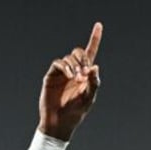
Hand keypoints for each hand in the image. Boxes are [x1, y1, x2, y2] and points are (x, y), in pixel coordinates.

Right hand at [38, 22, 102, 139]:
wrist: (60, 123)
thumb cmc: (76, 113)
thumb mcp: (89, 98)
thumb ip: (94, 83)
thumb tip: (95, 66)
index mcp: (85, 75)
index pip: (90, 54)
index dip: (94, 39)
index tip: (99, 25)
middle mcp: (73, 71)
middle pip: (79, 53)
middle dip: (84, 58)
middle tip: (85, 72)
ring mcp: (62, 73)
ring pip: (69, 57)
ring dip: (75, 65)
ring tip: (77, 78)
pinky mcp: (51, 76)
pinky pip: (58, 63)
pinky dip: (65, 67)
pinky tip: (70, 75)